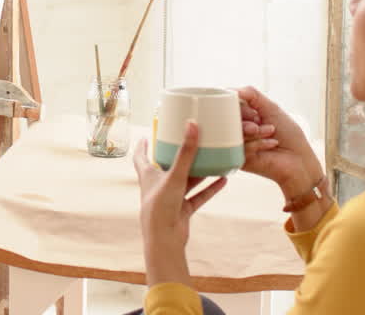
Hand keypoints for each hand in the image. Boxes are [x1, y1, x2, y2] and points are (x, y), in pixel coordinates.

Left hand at [134, 121, 227, 285]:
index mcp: (148, 175)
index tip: (146, 135)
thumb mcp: (174, 175)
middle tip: (188, 141)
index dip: (142, 146)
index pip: (141, 156)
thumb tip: (192, 125)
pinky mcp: (183, 210)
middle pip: (167, 167)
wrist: (164, 240)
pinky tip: (223, 179)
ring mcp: (171, 199)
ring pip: (186, 181)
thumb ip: (185, 152)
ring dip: (198, 171)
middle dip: (177, 155)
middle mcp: (158, 186)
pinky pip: (198, 196)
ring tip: (212, 157)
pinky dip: (210, 188)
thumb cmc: (160, 206)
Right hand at [236, 86, 322, 199]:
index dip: (239, 106)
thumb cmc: (289, 135)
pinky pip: (239, 147)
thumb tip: (230, 90)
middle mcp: (237, 130)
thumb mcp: (271, 108)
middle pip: (226, 119)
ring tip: (270, 132)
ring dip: (255, 131)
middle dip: (245, 119)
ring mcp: (237, 145)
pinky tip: (271, 144)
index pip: (228, 106)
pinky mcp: (238, 160)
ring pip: (232, 133)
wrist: (299, 161)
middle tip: (258, 122)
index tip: (255, 111)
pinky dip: (258, 143)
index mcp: (243, 117)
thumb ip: (251, 95)